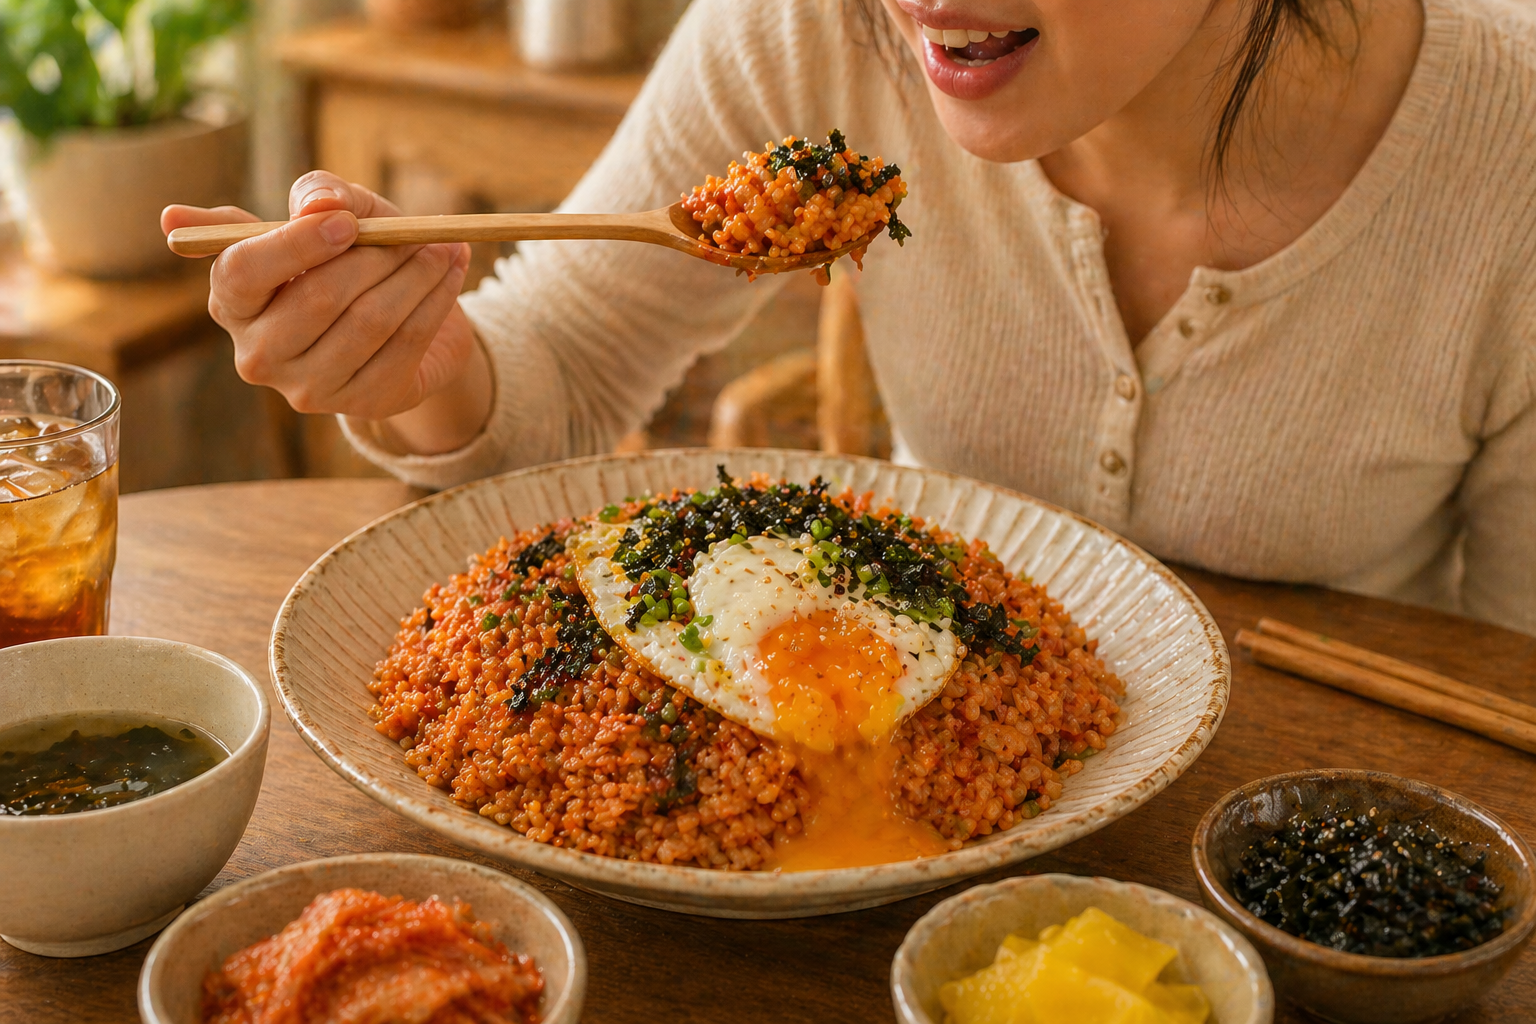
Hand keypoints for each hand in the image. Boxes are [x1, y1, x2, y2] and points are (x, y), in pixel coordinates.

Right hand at [161, 171, 491, 454]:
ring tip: (442, 249)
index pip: (241, 273)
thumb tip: (319, 203)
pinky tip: (451, 274)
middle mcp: (259, 355)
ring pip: (369, 321)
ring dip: (415, 276)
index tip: (347, 223)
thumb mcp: (338, 213)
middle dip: (375, 258)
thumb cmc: (356, 258)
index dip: (296, 244)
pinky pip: (406, 343)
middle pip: (316, 299)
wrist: (408, 319)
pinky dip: (436, 301)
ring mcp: (309, 388)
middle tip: (414, 234)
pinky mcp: (362, 403)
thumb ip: (320, 194)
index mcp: (232, 302)